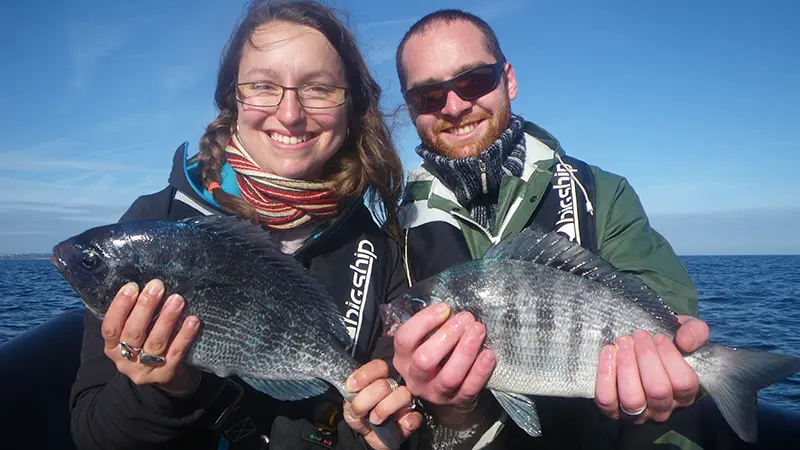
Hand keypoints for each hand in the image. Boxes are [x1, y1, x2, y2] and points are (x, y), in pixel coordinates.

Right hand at [101, 279, 200, 396]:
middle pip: (134, 333)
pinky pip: (176, 352)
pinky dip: (184, 335)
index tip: (132, 287)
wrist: (168, 378)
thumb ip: (135, 316)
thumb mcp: (134, 334)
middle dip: (145, 307)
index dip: (119, 307)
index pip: (110, 328)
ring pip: (156, 342)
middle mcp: (126, 360)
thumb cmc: (148, 345)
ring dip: (167, 318)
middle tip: (157, 286)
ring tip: (177, 300)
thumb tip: (147, 286)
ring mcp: (146, 369)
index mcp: (112, 347)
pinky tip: (192, 320)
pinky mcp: (166, 374)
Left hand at [343, 360, 420, 449]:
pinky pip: (416, 416)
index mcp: (379, 379)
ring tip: (374, 420)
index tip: (351, 387)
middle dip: (367, 398)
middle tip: (359, 410)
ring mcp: (406, 402)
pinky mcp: (413, 419)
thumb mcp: (350, 406)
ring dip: (384, 409)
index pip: (378, 367)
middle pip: (385, 384)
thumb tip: (352, 393)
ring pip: (403, 395)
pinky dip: (408, 421)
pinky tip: (400, 424)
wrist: (369, 438)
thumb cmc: (362, 416)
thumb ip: (350, 397)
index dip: (364, 375)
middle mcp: (394, 387)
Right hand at [392, 303, 495, 422]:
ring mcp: (435, 393)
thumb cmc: (436, 357)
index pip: (405, 338)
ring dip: (465, 351)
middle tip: (466, 318)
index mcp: (403, 358)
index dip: (424, 321)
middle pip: (425, 359)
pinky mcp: (457, 402)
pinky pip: (469, 388)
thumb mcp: (425, 343)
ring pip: (449, 376)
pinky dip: (480, 371)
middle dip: (447, 335)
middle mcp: (415, 378)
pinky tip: (488, 354)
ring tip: (479, 330)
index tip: (445, 308)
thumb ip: (432, 327)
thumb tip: (449, 307)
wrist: (447, 395)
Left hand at [595, 315, 709, 422]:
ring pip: (632, 398)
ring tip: (623, 342)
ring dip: (626, 365)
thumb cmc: (662, 344)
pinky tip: (608, 351)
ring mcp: (637, 413)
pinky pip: (607, 398)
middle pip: (657, 389)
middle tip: (638, 335)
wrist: (634, 349)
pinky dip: (606, 374)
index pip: (683, 383)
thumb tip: (685, 342)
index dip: (670, 357)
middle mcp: (662, 409)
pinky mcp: (612, 411)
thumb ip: (695, 332)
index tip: (658, 337)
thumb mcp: (685, 332)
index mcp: (684, 395)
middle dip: (646, 356)